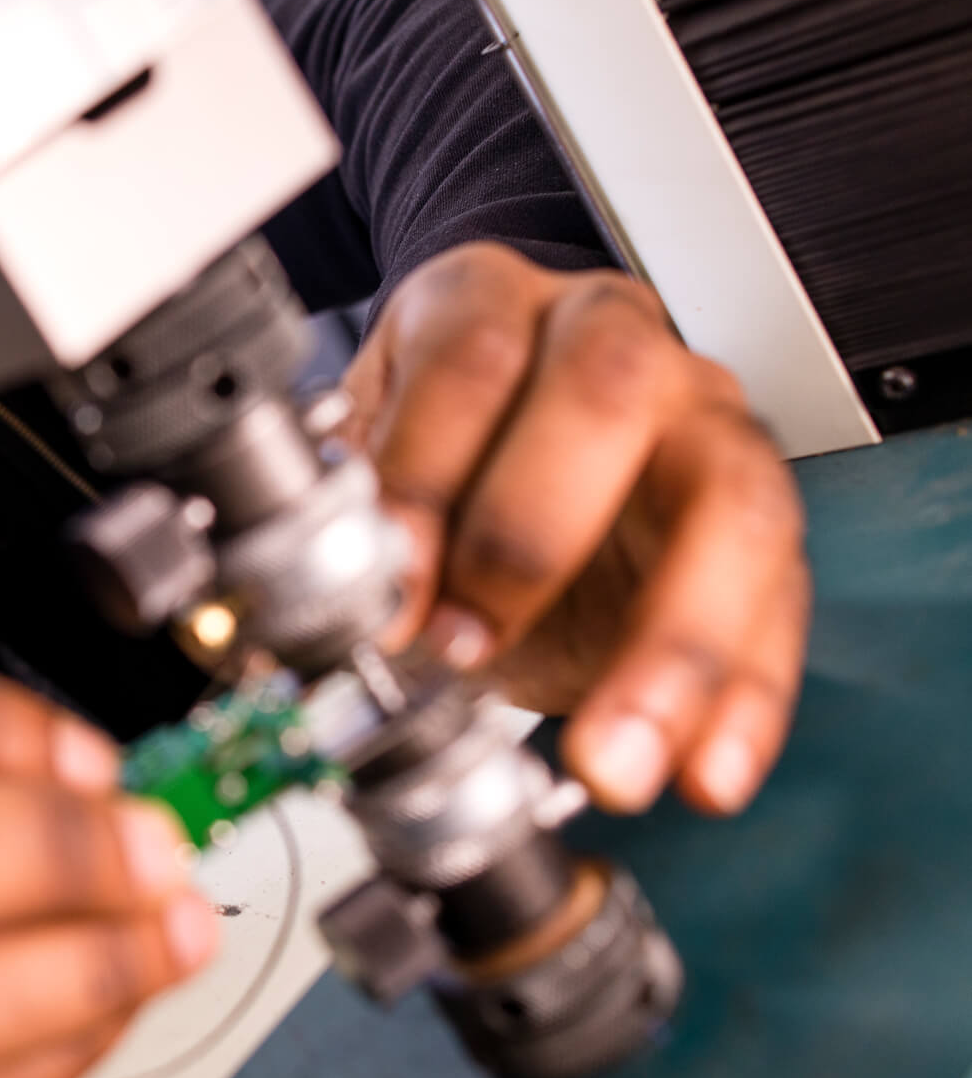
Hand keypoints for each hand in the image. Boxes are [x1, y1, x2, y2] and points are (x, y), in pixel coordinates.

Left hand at [342, 244, 809, 817]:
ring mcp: (704, 421)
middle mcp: (610, 339)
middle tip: (464, 649)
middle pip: (609, 394)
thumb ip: (345, 527)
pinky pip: (781, 605)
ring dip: (669, 647)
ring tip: (611, 758)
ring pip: (730, 502)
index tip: (388, 592)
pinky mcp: (765, 521)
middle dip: (529, 537)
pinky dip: (744, 703)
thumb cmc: (439, 464)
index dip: (423, 475)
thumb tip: (298, 615)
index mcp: (489, 305)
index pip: (467, 360)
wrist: (510, 478)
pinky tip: (705, 773)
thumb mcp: (371, 477)